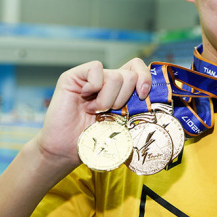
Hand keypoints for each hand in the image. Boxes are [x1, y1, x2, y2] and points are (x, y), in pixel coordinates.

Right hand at [33, 58, 151, 170]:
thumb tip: (150, 97)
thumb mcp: (122, 122)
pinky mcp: (74, 76)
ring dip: (107, 100)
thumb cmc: (94, 138)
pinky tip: (84, 101)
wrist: (67, 149)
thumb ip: (134, 106)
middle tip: (107, 112)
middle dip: (123, 98)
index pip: (137, 67)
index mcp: (119, 87)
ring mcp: (90, 76)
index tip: (142, 96)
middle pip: (130, 75)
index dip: (145, 78)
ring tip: (93, 110)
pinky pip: (96, 69)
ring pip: (116, 76)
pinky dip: (94, 88)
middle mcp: (106, 78)